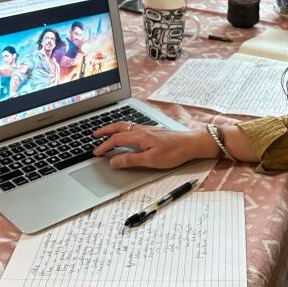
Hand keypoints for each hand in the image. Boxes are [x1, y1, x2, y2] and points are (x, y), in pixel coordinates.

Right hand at [92, 121, 215, 169]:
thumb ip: (131, 160)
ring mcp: (149, 129)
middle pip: (119, 127)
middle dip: (105, 131)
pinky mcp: (154, 130)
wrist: (193, 143)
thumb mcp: (151, 160)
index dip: (104, 146)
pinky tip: (127, 133)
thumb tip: (114, 161)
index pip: (116, 139)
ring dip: (114, 128)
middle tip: (94, 135)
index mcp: (140, 136)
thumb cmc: (175, 152)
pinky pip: (134, 127)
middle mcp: (142, 130)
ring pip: (127, 125)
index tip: (96, 153)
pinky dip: (124, 129)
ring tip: (106, 132)